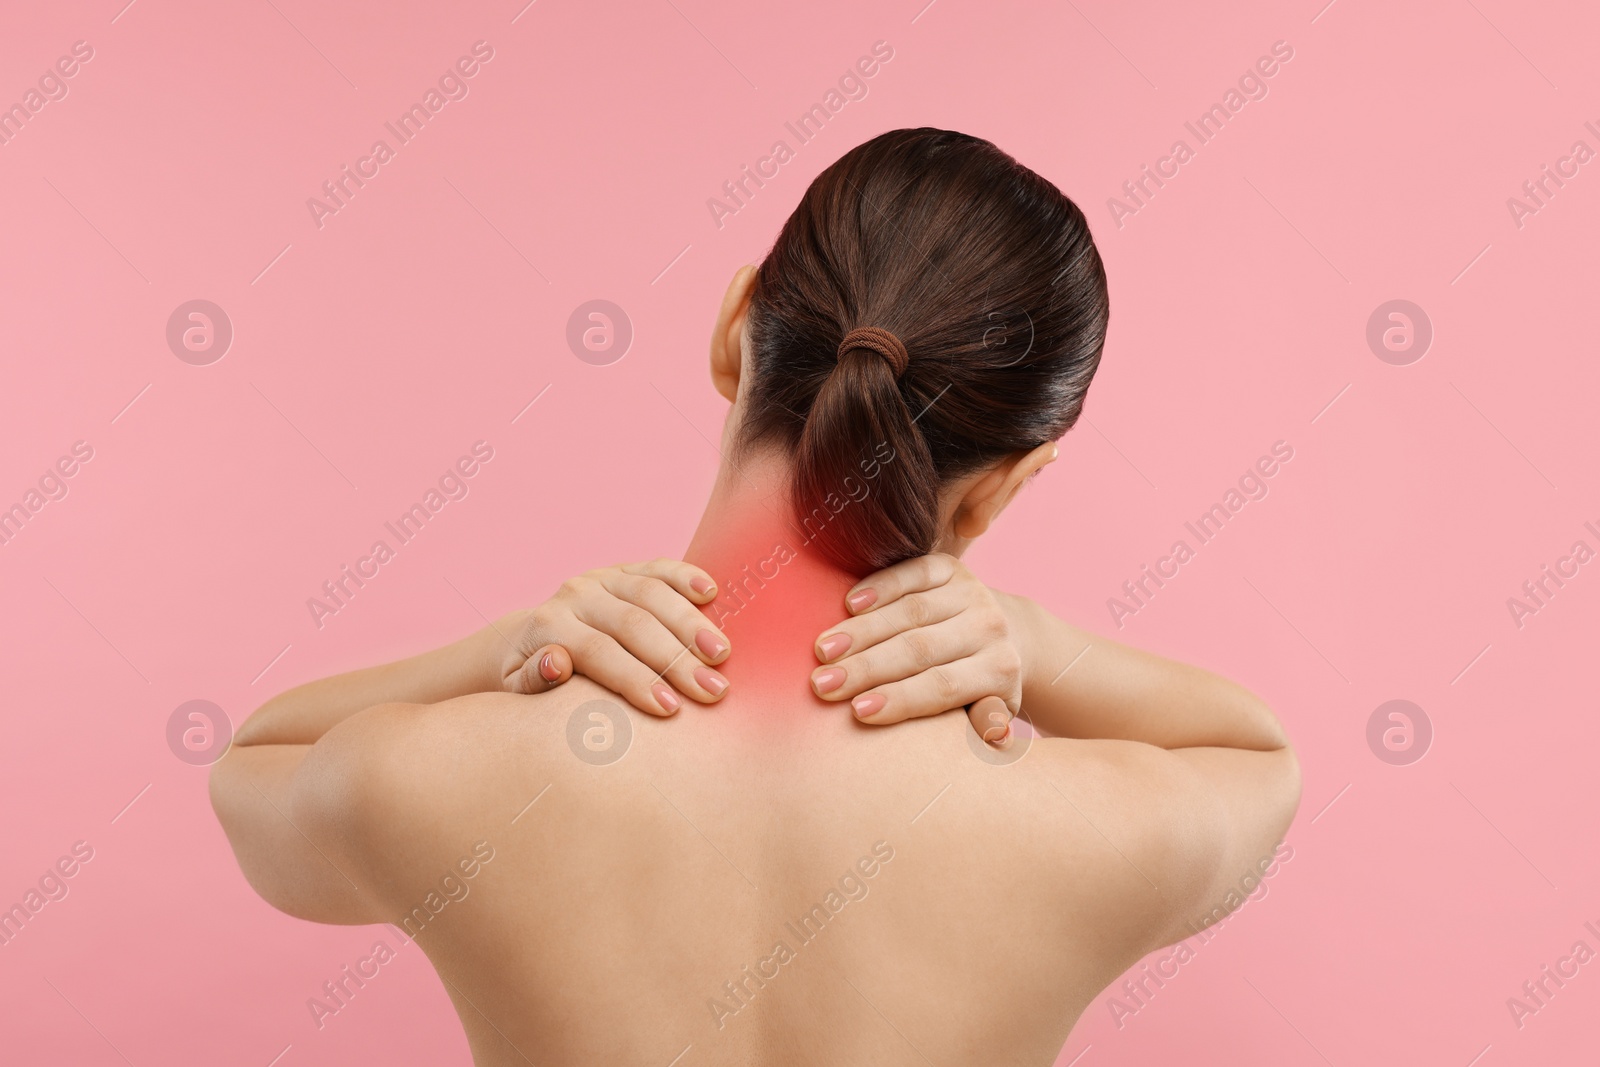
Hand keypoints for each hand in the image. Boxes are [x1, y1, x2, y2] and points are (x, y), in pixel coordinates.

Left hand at [496, 559, 730, 715]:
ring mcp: (603, 578)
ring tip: (722, 654)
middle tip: (713, 690)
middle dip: (676, 659)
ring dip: (692, 624)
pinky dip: (686, 576)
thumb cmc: (530, 680)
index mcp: (550, 625)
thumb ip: (532, 680)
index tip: (671, 710)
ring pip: (652, 594)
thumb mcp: (518, 690)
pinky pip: (659, 566)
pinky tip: (711, 592)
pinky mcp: (625, 570)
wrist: (527, 640)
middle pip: (634, 623)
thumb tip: (555, 662)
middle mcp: (577, 594)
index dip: (636, 680)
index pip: (599, 652)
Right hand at [808, 553, 1021, 744]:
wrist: (1004, 635)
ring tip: (823, 650)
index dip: (900, 698)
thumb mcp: (988, 712)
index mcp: (999, 670)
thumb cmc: (979, 688)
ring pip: (911, 611)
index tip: (857, 712)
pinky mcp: (953, 567)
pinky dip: (881, 586)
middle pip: (921, 649)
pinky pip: (914, 572)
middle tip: (823, 684)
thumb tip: (992, 739)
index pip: (944, 687)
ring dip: (861, 631)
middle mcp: (991, 628)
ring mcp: (972, 593)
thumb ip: (984, 724)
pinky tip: (849, 604)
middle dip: (867, 668)